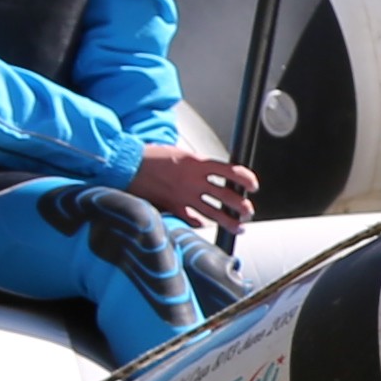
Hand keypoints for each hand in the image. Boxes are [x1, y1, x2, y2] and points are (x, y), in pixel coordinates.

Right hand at [130, 146, 258, 233]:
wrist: (127, 165)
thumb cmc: (152, 157)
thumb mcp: (180, 154)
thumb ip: (198, 165)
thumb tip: (214, 173)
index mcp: (197, 163)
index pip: (231, 171)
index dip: (246, 179)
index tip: (253, 185)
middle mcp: (193, 180)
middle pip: (227, 196)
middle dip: (242, 206)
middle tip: (248, 211)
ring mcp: (183, 196)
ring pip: (214, 213)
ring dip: (229, 221)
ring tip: (238, 226)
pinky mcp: (172, 207)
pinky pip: (192, 220)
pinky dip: (200, 224)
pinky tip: (205, 225)